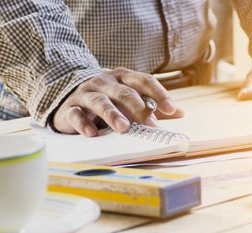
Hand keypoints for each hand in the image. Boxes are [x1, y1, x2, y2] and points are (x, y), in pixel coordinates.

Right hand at [52, 68, 183, 135]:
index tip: (172, 109)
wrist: (69, 94)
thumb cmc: (109, 99)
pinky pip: (76, 114)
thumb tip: (181, 113)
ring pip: (100, 102)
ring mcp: (86, 93)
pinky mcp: (70, 108)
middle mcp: (105, 82)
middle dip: (138, 107)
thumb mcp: (131, 98)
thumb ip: (154, 105)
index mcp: (123, 78)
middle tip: (150, 123)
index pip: (144, 81)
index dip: (159, 94)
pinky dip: (84, 124)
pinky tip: (92, 134)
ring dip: (112, 114)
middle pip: (124, 92)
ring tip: (123, 127)